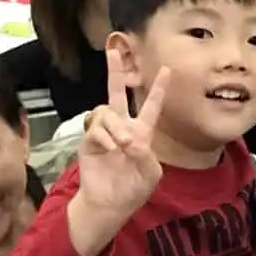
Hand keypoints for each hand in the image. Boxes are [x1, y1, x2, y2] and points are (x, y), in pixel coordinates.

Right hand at [68, 49, 169, 255]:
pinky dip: (103, 137)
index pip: (151, 106)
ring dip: (116, 126)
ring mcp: (104, 134)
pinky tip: (109, 149)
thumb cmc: (133, 190)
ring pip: (107, 111)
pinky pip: (94, 129)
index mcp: (142, 133)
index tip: (167, 70)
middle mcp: (122, 128)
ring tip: (121, 145)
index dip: (159, 89)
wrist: (110, 204)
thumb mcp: (151, 174)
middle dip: (115, 72)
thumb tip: (131, 140)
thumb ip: (147, 155)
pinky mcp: (88, 142)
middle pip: (118, 93)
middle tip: (112, 51)